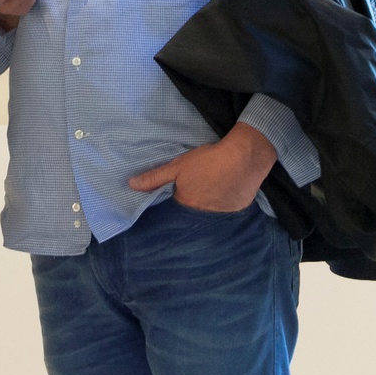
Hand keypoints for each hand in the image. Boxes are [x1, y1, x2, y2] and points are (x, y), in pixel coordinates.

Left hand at [127, 123, 277, 212]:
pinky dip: (224, 204)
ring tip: (210, 192)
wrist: (245, 158)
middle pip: (193, 214)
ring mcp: (222, 215)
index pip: (175, 211)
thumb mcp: (178, 166)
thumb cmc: (208, 161)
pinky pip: (226, 211)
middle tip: (196, 191)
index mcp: (186, 206)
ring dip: (208, 206)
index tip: (174, 196)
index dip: (174, 203)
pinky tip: (225, 192)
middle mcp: (203, 216)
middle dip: (191, 206)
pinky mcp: (238, 210)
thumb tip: (131, 185)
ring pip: (210, 213)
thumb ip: (154, 178)